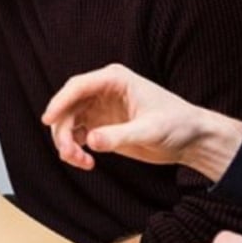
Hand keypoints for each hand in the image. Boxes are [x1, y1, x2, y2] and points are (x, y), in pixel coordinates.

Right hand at [41, 63, 241, 179]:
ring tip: (82, 163)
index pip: (77, 87)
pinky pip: (76, 135)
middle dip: (63, 131)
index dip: (59, 102)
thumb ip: (119, 136)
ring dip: (67, 143)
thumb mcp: (150, 130)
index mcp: (114, 80)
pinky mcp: (101, 125)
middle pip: (68, 106)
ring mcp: (99, 108)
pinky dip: (75, 149)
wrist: (193, 139)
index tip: (48, 120)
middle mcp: (102, 91)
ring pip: (68, 122)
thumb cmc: (178, 125)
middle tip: (70, 155)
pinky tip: (86, 162)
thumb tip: (90, 141)